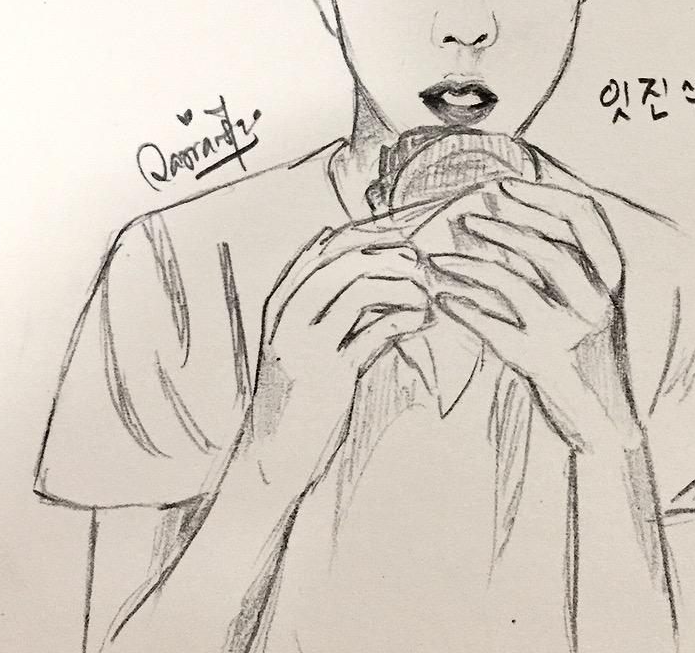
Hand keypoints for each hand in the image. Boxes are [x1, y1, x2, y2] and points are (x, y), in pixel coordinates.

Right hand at [242, 226, 431, 490]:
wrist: (269, 458)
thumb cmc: (290, 397)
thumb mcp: (294, 342)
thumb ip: (319, 306)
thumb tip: (363, 268)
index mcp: (279, 304)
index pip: (323, 248)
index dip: (365, 237)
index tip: (398, 239)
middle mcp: (290, 316)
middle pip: (344, 262)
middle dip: (389, 256)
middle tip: (420, 263)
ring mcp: (309, 343)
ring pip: (360, 289)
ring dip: (401, 285)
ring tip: (425, 293)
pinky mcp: (333, 373)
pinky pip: (377, 331)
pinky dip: (405, 319)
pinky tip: (424, 319)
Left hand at [428, 178, 639, 452]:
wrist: (603, 427)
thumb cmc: (587, 359)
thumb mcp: (588, 306)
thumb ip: (562, 265)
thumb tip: (507, 214)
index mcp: (613, 283)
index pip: (586, 218)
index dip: (543, 195)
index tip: (505, 186)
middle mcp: (597, 306)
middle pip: (548, 248)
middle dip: (502, 227)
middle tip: (467, 218)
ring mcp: (568, 335)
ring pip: (514, 284)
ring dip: (471, 266)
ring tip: (439, 260)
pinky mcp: (540, 363)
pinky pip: (492, 329)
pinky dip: (463, 310)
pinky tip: (442, 301)